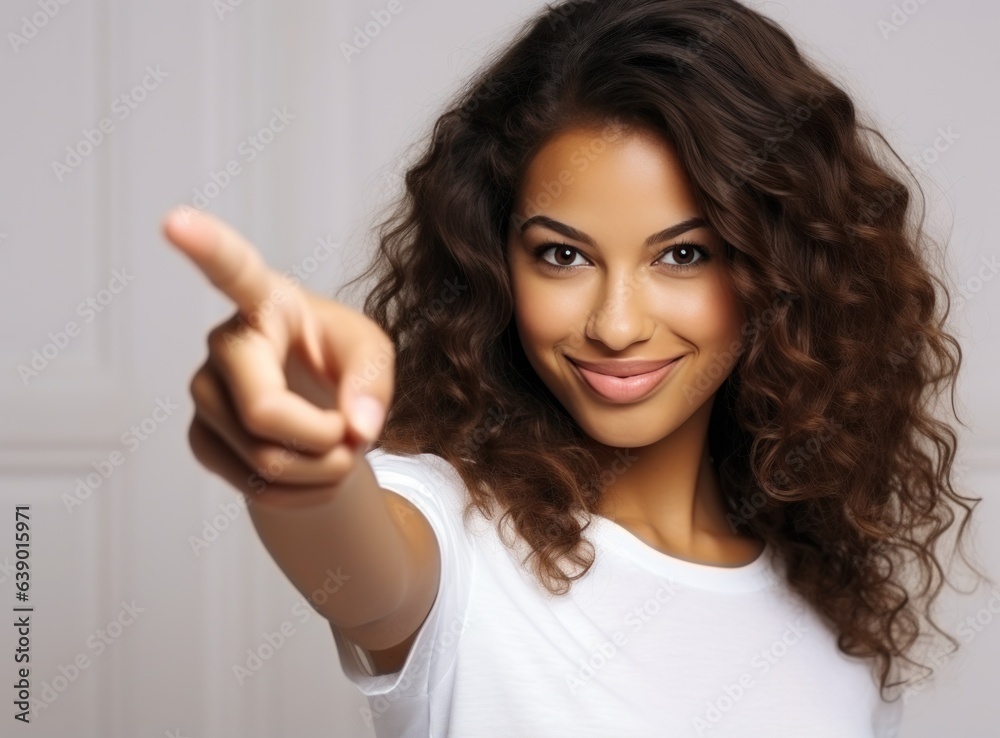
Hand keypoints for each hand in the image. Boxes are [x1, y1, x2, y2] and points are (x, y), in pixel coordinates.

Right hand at [161, 206, 394, 506]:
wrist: (312, 406)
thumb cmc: (337, 359)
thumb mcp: (372, 353)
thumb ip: (374, 381)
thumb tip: (355, 426)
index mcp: (265, 301)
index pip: (232, 270)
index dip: (204, 247)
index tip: (174, 221)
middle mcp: (223, 343)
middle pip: (266, 414)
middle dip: (326, 442)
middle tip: (353, 436)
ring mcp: (204, 393)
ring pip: (265, 460)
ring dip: (325, 471)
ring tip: (338, 449)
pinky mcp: (201, 438)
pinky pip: (257, 488)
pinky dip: (304, 493)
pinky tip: (311, 469)